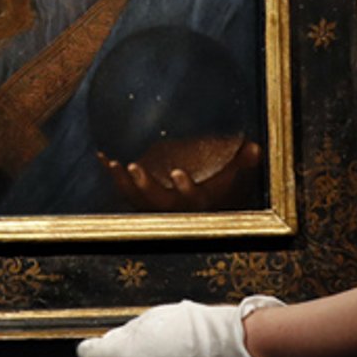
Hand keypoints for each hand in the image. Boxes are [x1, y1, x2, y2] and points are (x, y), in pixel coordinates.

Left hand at [77, 297, 296, 356]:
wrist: (229, 347)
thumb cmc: (195, 327)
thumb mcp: (154, 315)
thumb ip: (130, 330)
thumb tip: (120, 337)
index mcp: (127, 356)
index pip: (94, 354)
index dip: (90, 347)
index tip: (86, 345)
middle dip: (129, 348)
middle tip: (147, 331)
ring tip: (172, 338)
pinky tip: (183, 352)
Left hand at [100, 140, 262, 211]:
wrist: (204, 209)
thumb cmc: (223, 189)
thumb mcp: (236, 178)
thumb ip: (244, 163)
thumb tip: (256, 148)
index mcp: (199, 203)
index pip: (193, 200)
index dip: (186, 188)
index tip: (178, 172)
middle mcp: (175, 209)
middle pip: (157, 203)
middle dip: (144, 186)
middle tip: (133, 166)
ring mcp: (156, 206)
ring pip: (136, 200)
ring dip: (123, 183)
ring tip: (113, 163)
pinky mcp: (142, 199)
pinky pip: (124, 190)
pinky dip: (112, 175)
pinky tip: (101, 156)